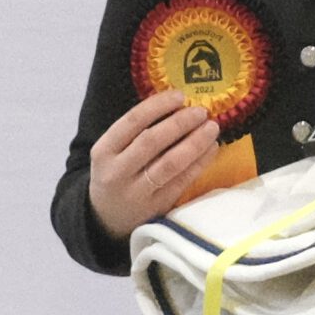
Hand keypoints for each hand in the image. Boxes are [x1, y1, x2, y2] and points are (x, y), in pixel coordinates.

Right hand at [89, 91, 221, 240]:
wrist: (106, 219)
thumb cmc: (115, 175)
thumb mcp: (112, 153)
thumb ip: (136, 133)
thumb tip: (177, 105)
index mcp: (104, 151)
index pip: (132, 122)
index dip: (158, 106)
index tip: (179, 96)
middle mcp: (117, 172)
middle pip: (152, 141)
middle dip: (180, 123)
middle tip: (201, 112)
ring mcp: (137, 193)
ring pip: (170, 164)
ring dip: (194, 143)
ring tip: (211, 128)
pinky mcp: (156, 207)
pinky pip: (182, 182)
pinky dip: (199, 163)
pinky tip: (211, 149)